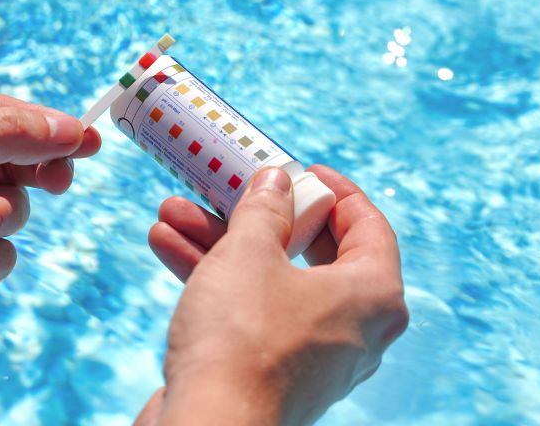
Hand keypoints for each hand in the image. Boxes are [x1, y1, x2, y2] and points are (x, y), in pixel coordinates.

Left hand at [0, 92, 100, 309]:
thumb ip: (7, 133)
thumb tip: (72, 128)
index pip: (5, 114)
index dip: (48, 125)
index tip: (88, 138)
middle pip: (20, 161)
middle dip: (39, 171)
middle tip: (57, 180)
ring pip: (14, 209)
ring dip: (2, 217)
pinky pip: (1, 256)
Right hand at [136, 165, 408, 425]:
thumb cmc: (243, 336)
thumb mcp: (251, 252)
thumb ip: (266, 209)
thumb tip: (275, 182)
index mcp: (371, 294)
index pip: (368, 225)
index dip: (335, 191)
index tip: (304, 171)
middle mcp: (352, 326)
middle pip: (310, 251)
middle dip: (258, 216)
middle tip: (233, 189)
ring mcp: (312, 352)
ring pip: (270, 279)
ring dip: (220, 243)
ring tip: (175, 211)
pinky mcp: (273, 369)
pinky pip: (252, 310)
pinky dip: (216, 279)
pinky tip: (168, 245)